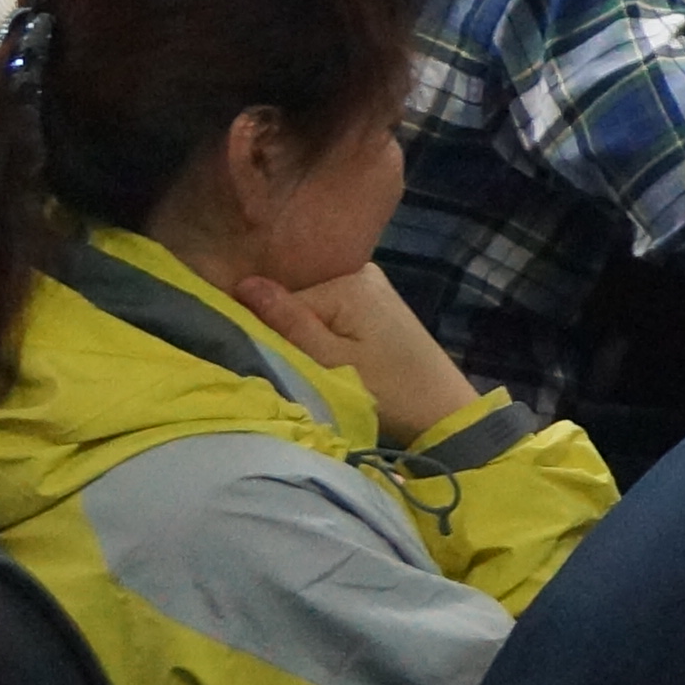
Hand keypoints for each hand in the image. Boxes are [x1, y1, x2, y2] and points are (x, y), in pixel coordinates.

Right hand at [233, 258, 479, 447]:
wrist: (440, 410)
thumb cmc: (387, 389)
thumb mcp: (329, 360)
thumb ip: (288, 322)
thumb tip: (245, 283)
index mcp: (349, 281)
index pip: (282, 300)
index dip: (271, 331)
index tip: (277, 357)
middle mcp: (360, 273)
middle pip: (298, 300)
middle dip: (290, 330)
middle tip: (300, 361)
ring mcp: (371, 287)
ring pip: (312, 309)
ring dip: (306, 334)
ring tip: (313, 360)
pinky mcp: (375, 305)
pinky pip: (332, 313)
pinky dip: (324, 334)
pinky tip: (328, 354)